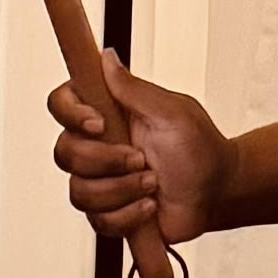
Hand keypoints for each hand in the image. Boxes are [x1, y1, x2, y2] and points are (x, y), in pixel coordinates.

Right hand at [49, 58, 227, 252]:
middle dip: (106, 161)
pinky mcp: (108, 213)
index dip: (70, 114)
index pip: (61, 104)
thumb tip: (105, 57)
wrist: (216, 192)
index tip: (99, 123)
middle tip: (141, 159)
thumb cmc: (199, 147)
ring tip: (152, 184)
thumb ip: (134, 89)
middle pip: (65, 153)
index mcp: (106, 114)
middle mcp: (96, 146)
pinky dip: (128, 215)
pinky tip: (150, 206)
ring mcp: (99, 181)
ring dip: (121, 190)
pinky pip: (98, 220)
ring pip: (80, 191)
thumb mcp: (171, 112)